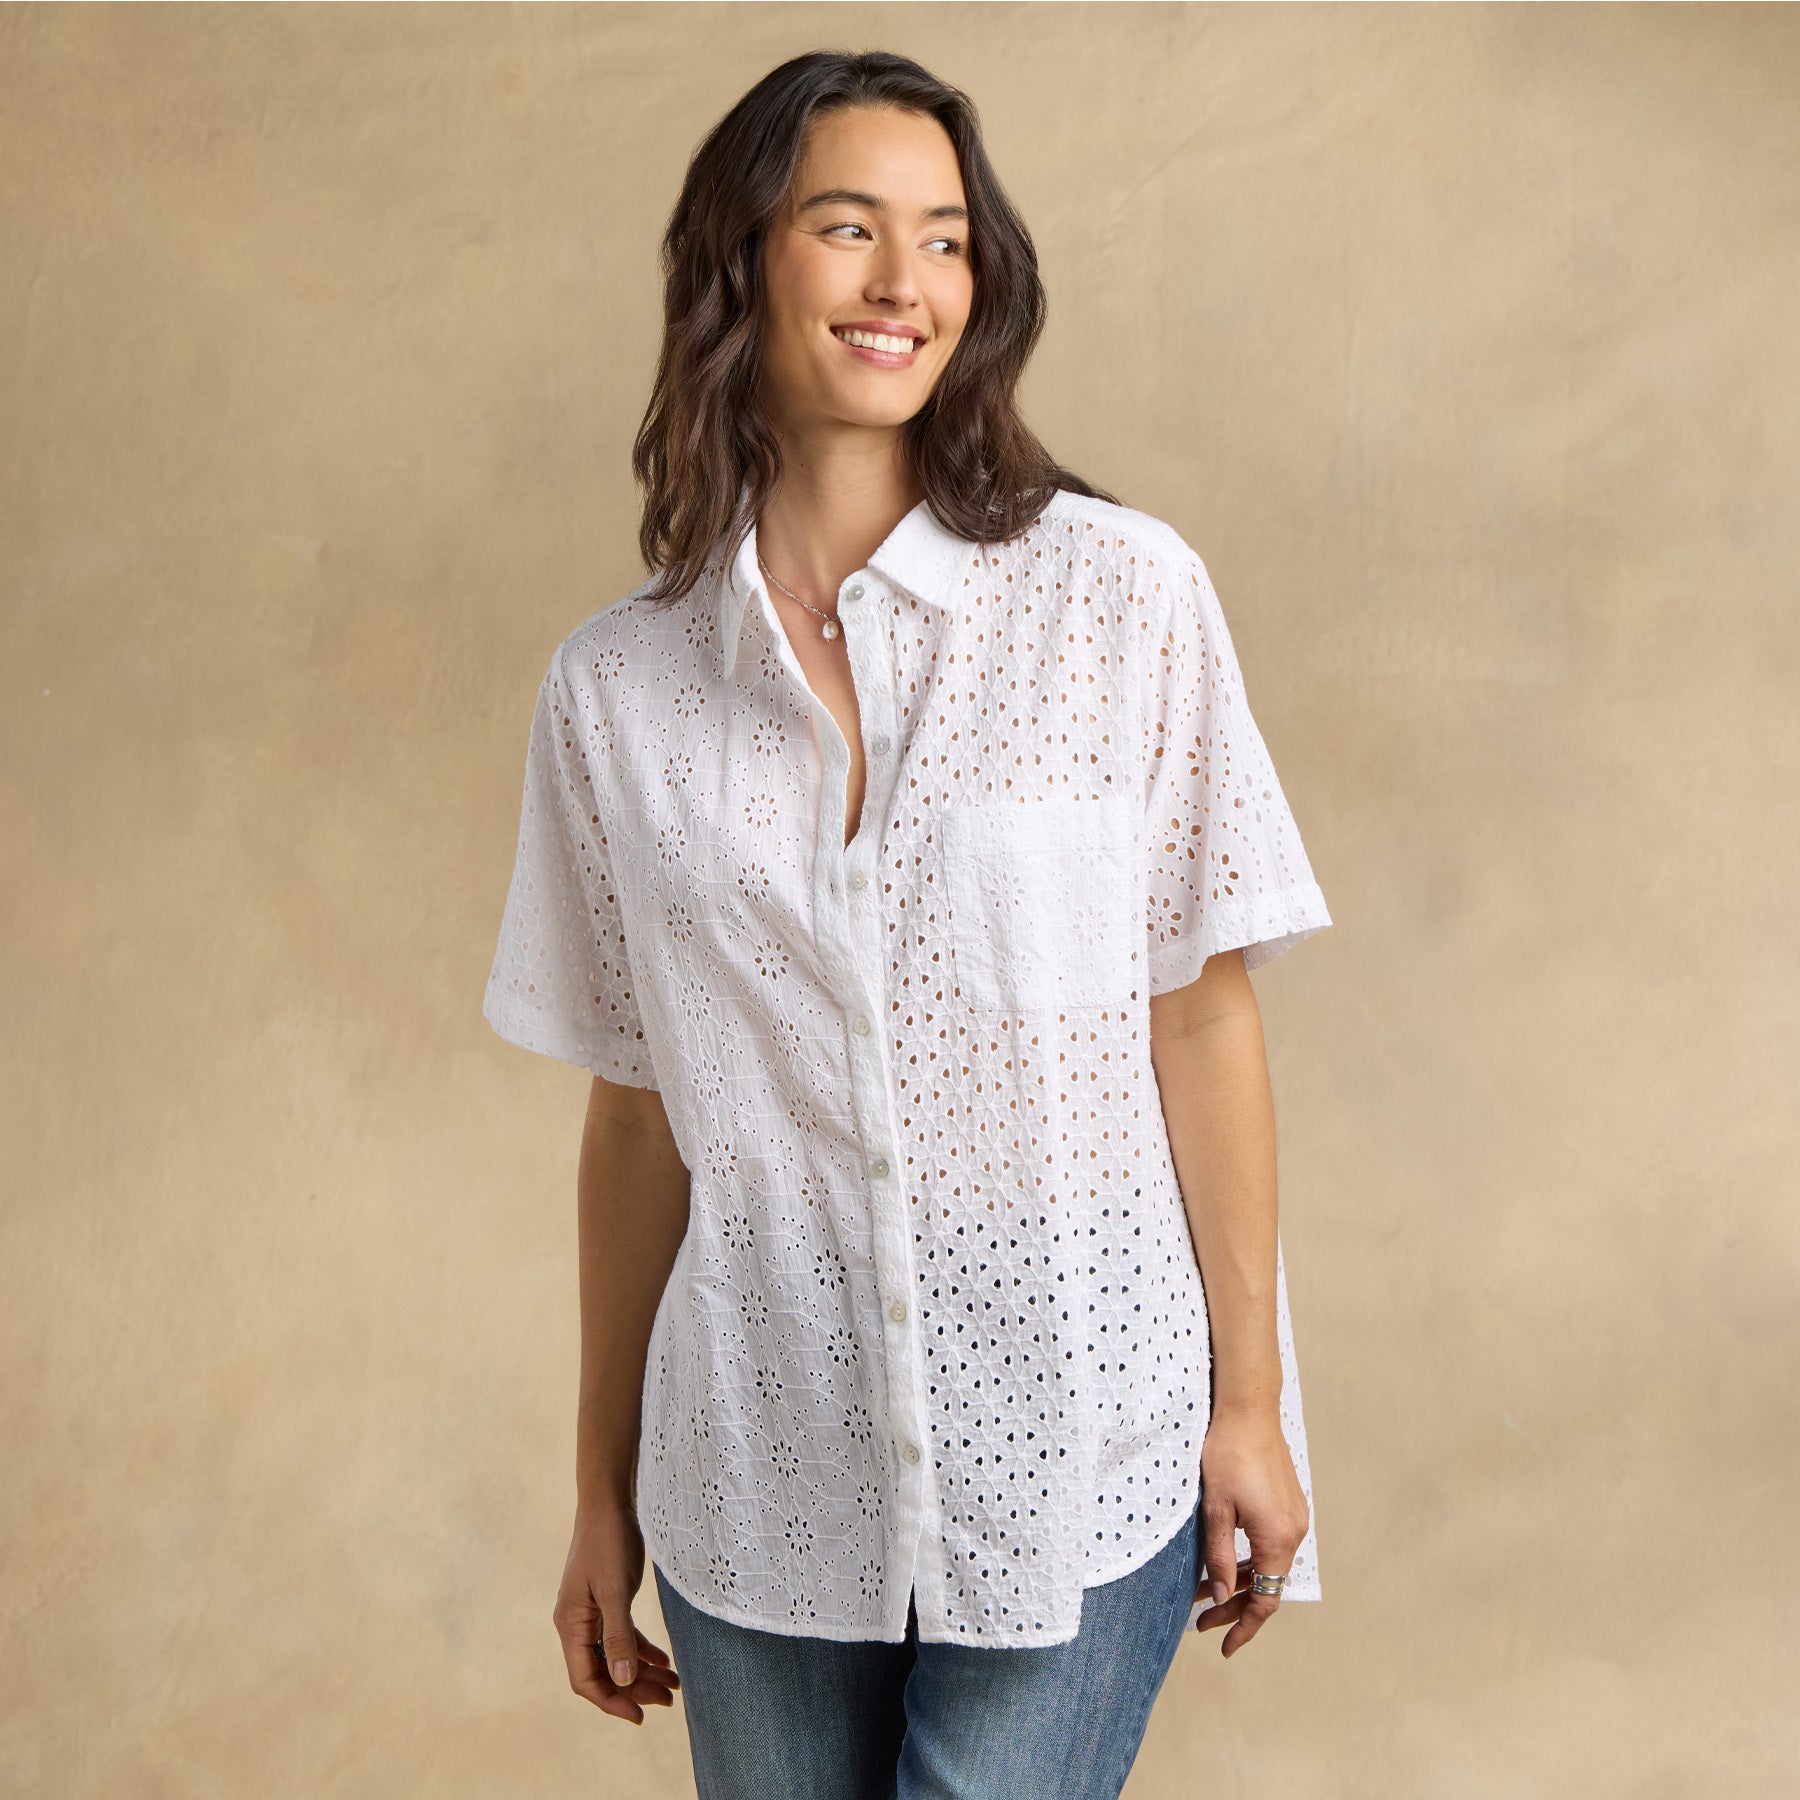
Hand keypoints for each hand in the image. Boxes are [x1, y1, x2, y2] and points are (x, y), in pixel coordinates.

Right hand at [552, 1497, 681, 1724]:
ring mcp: (591, 1611)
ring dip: (642, 1671)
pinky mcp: (607, 1599)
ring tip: (674, 1684)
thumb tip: (623, 1681)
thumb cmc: (608, 1541)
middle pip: (603, 1671)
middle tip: (669, 1700)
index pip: (585, 1680)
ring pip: (615, 1655)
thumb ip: (618, 1636)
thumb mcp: (615, 1590)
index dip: (612, 1701)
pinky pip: (622, 1636)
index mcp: (570, 1625)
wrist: (609, 1500)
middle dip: (634, 1689)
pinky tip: (664, 1659)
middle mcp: (576, 1623)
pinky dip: (642, 1650)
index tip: (641, 1716)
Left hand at [1192, 1402, 1308, 1658]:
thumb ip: (1217, 1557)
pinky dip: (1250, 1560)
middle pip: (1267, 1586)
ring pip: (1268, 1565)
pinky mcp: (1289, 1504)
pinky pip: (1271, 1545)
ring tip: (1205, 1593)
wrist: (1249, 1410)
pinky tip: (1226, 1562)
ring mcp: (1295, 1517)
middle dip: (1235, 1607)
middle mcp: (1294, 1533)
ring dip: (1240, 1582)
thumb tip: (1218, 1596)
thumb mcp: (1215, 1509)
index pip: (1265, 1600)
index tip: (1224, 1646)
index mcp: (1277, 1539)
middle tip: (1202, 1621)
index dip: (1244, 1627)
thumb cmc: (1228, 1454)